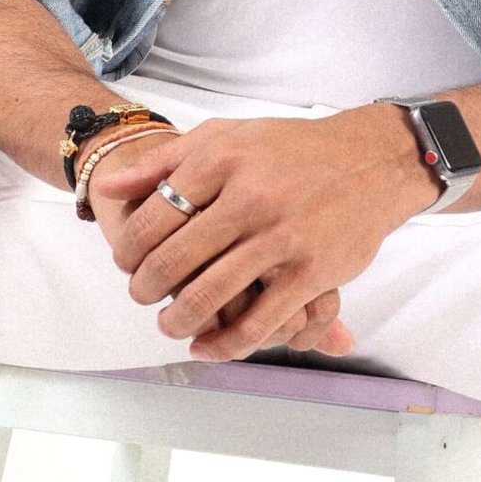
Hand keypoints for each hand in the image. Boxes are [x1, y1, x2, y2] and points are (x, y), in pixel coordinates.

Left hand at [90, 109, 434, 361]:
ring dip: (177, 321)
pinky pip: (258, 323)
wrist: (372, 159)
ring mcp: (282, 237)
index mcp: (222, 160)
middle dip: (145, 289)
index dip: (127, 248)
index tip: (125, 262)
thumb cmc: (292, 148)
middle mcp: (249, 197)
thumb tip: (108, 189)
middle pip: (172, 261)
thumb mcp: (227, 135)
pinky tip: (208, 346)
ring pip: (209, 297)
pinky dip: (225, 344)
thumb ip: (166, 161)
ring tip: (169, 324)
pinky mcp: (311, 272)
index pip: (152, 217)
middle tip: (141, 295)